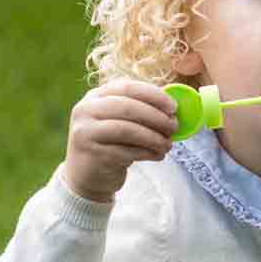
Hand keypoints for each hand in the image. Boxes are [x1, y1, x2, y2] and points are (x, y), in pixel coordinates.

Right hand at [62, 79, 177, 202]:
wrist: (87, 174)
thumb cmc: (111, 144)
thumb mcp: (120, 121)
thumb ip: (141, 110)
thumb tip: (173, 108)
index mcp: (95, 96)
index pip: (127, 87)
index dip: (154, 95)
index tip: (173, 107)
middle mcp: (86, 110)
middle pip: (127, 107)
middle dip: (156, 117)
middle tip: (174, 127)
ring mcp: (86, 132)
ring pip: (127, 130)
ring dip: (153, 137)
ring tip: (167, 145)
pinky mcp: (92, 154)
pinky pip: (126, 151)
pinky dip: (147, 153)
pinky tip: (157, 155)